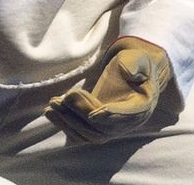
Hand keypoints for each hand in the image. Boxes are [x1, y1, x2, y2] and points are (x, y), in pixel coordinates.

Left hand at [45, 36, 172, 142]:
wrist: (130, 71)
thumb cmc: (134, 62)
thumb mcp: (138, 58)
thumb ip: (135, 64)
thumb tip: (129, 72)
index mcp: (142, 106)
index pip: (127, 116)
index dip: (111, 117)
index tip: (94, 115)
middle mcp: (128, 123)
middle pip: (103, 129)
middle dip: (81, 114)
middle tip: (62, 99)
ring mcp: (112, 129)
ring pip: (89, 134)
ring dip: (69, 122)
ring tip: (52, 105)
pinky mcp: (98, 128)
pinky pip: (81, 133)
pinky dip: (65, 125)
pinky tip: (51, 112)